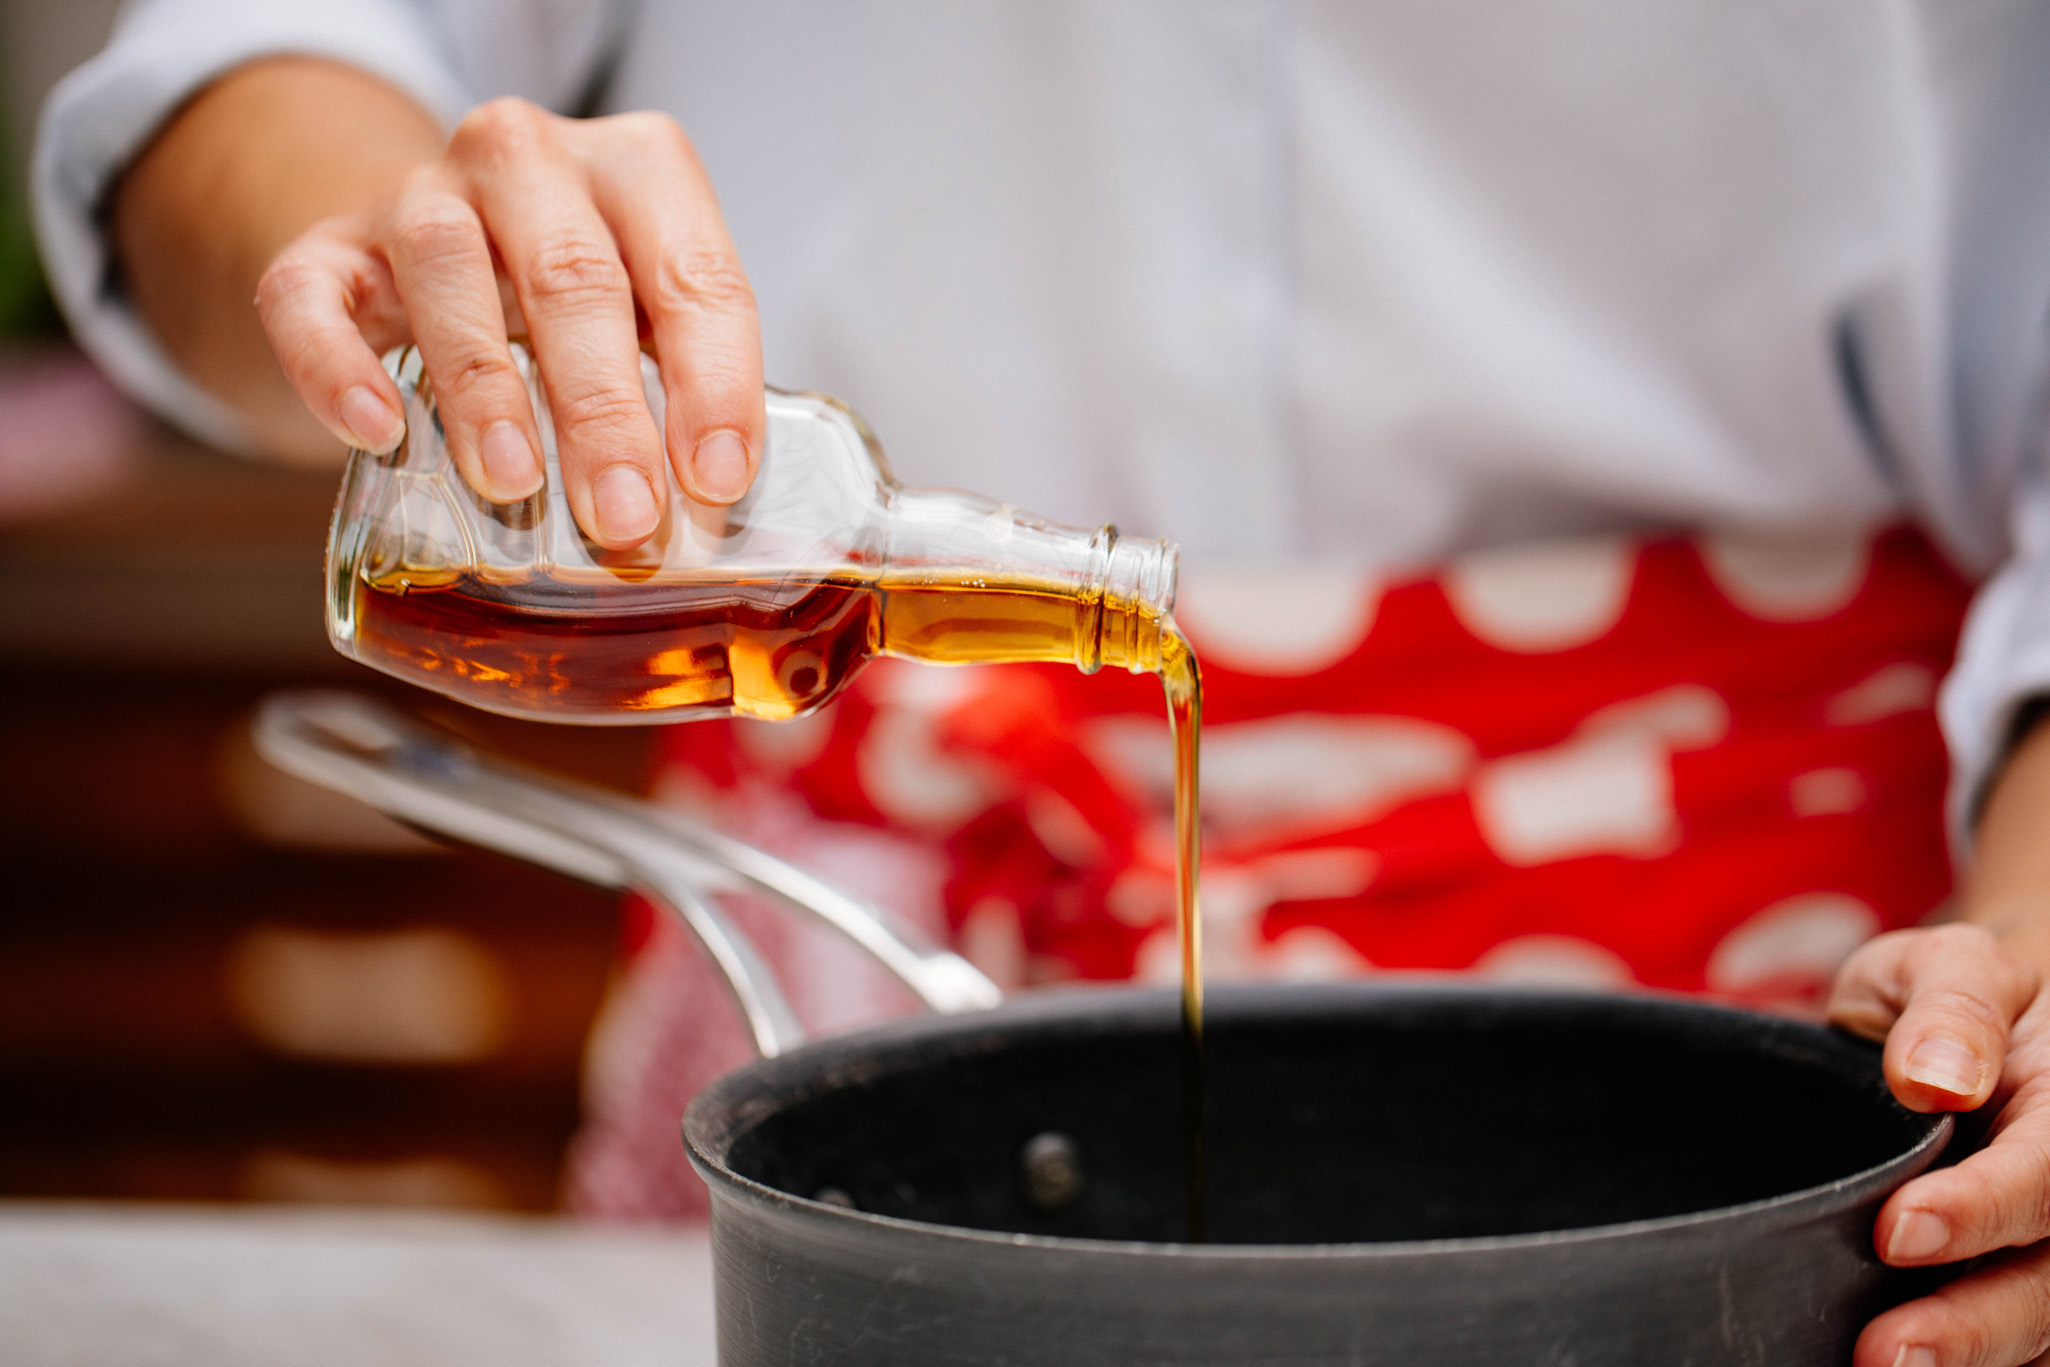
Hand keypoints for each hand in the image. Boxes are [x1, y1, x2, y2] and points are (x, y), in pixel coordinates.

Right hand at [256, 97, 762, 548]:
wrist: (423, 251)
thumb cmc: (567, 300)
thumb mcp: (647, 317)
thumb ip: (680, 387)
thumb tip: (707, 503)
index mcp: (637, 167)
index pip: (693, 272)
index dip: (714, 381)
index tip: (716, 480)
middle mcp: (528, 158)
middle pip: (574, 277)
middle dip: (605, 409)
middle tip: (625, 515)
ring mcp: (417, 193)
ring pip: (448, 266)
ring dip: (486, 387)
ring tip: (514, 483)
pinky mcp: (325, 247)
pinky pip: (312, 297)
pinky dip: (338, 364)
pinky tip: (377, 430)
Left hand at [1829, 923, 2049, 1366]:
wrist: (1981, 1027)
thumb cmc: (1954, 996)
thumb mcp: (1948, 964)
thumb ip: (1947, 1008)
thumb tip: (1932, 1078)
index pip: (2049, 1172)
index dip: (1981, 1209)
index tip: (1897, 1232)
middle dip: (1976, 1323)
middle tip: (1887, 1354)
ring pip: (2046, 1327)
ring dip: (1974, 1358)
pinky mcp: (2033, 1285)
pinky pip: (2028, 1345)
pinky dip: (1980, 1363)